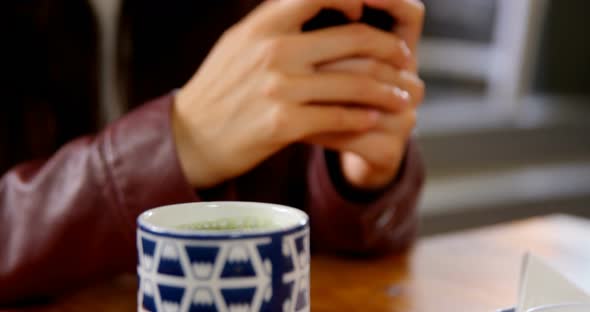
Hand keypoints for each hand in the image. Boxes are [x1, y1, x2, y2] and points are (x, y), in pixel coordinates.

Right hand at [173, 0, 412, 188]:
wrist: (191, 137)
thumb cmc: (221, 88)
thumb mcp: (240, 42)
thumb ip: (276, 21)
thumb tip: (315, 4)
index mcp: (264, 24)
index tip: (366, 13)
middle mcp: (274, 50)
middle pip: (354, 39)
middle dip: (389, 49)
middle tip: (404, 59)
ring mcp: (279, 88)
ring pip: (354, 82)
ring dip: (387, 90)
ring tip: (401, 96)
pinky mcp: (284, 124)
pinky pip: (339, 117)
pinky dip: (362, 117)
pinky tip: (372, 119)